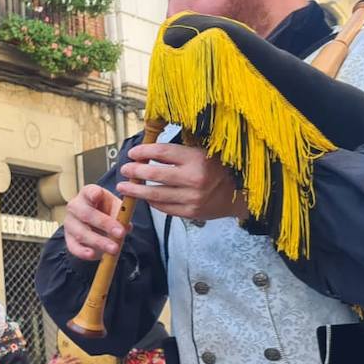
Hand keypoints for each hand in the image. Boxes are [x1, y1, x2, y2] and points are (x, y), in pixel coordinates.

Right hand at [63, 184, 127, 260]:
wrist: (96, 224)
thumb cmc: (106, 211)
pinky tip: (93, 255)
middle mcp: (75, 206)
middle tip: (120, 233)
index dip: (93, 193)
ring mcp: (69, 223)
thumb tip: (126, 226)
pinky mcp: (68, 239)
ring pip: (81, 233)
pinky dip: (83, 252)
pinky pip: (73, 247)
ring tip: (114, 249)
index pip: (89, 191)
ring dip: (98, 242)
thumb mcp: (116, 207)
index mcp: (88, 194)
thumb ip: (121, 214)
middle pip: (86, 214)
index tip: (98, 195)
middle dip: (104, 224)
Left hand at [118, 144, 248, 222]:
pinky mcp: (191, 212)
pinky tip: (143, 197)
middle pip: (154, 174)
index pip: (162, 153)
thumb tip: (146, 151)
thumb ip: (178, 153)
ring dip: (135, 190)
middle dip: (135, 171)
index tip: (132, 153)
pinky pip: (164, 207)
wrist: (240, 194)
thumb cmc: (217, 169)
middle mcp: (195, 179)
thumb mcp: (202, 153)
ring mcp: (192, 198)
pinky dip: (151, 202)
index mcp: (198, 159)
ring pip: (155, 194)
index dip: (143, 152)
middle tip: (124, 169)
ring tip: (123, 187)